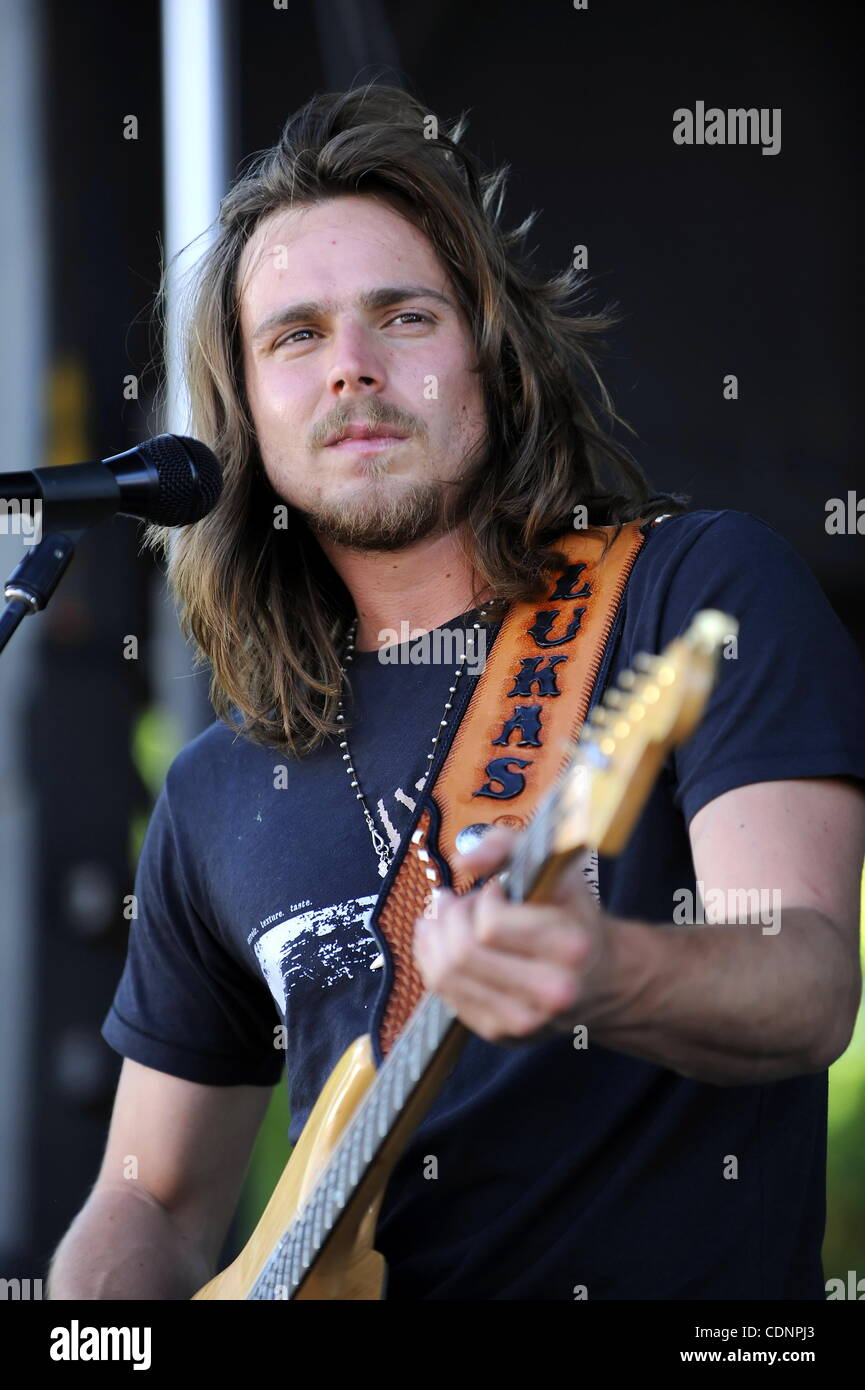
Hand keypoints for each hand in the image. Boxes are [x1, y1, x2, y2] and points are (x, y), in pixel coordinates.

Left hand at [413, 826, 611, 1046]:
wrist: (600, 978)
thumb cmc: (572, 917)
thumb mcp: (554, 867)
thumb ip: (508, 845)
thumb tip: (463, 861)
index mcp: (571, 948)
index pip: (490, 926)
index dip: (482, 899)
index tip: (496, 890)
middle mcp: (551, 992)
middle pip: (462, 953)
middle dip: (450, 917)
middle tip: (457, 900)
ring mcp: (524, 1020)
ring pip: (445, 975)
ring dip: (436, 937)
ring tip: (448, 917)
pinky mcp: (500, 1034)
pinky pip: (444, 994)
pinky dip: (432, 961)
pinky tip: (443, 942)